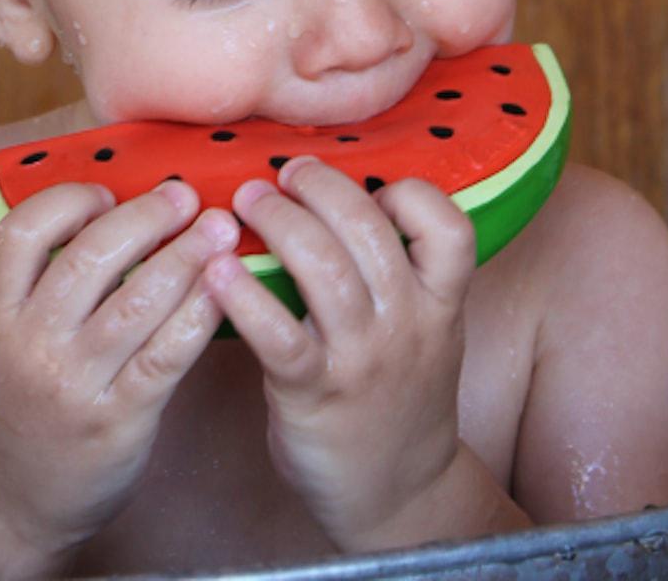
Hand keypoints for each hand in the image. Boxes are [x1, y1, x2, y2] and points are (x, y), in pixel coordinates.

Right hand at [0, 180, 238, 560]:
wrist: (13, 503)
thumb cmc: (25, 402)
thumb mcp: (9, 337)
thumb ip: (44, 281)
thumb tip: (119, 208)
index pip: (20, 233)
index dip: (68, 201)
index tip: (107, 194)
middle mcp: (29, 344)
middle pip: (88, 258)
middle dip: (146, 217)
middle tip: (184, 196)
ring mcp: (73, 384)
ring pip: (135, 302)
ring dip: (185, 256)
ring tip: (219, 229)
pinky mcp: (117, 420)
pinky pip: (166, 355)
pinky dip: (199, 313)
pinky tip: (224, 288)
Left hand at [203, 157, 476, 549]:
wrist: (400, 496)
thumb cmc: (398, 395)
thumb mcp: (427, 331)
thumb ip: (399, 273)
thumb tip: (337, 197)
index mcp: (440, 303)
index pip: (450, 227)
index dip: (411, 194)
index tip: (370, 185)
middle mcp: (407, 324)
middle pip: (369, 231)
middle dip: (319, 187)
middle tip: (283, 173)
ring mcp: (362, 360)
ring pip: (324, 270)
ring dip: (279, 223)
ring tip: (245, 201)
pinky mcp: (314, 394)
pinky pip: (278, 336)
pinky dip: (245, 297)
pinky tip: (217, 271)